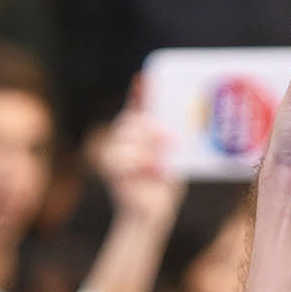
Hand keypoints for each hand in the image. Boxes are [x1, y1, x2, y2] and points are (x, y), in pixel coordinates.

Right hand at [92, 103, 184, 228]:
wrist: (154, 213)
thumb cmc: (164, 185)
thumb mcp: (174, 158)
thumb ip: (173, 140)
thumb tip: (181, 128)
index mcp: (139, 133)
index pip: (136, 107)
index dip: (138, 92)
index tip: (142, 78)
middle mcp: (123, 139)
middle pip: (130, 119)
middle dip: (149, 126)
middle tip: (170, 138)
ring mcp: (114, 152)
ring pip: (123, 136)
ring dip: (145, 145)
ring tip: (160, 159)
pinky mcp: (110, 169)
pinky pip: (117, 157)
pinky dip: (136, 162)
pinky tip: (150, 170)